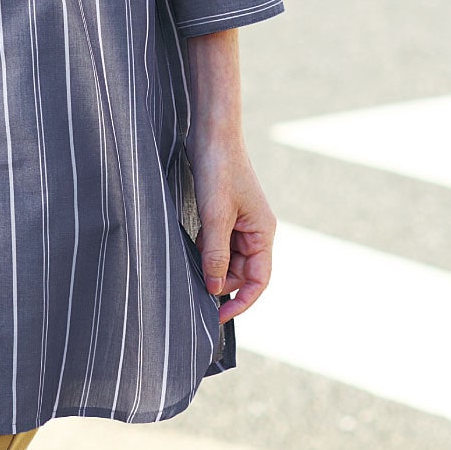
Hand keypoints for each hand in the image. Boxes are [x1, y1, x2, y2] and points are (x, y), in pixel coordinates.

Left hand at [187, 134, 275, 323]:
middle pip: (241, 272)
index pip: (259, 281)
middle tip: (194, 294)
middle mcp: (254, 230)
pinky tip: (188, 253)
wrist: (211, 132)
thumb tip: (215, 289)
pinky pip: (216, 242)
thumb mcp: (215, 214)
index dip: (241, 302)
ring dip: (210, 267)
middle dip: (220, 284)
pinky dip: (204, 251)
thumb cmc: (218, 168)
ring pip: (226, 258)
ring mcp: (239, 221)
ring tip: (188, 275)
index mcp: (263, 232)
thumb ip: (216, 253)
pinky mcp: (222, 212)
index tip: (218, 317)